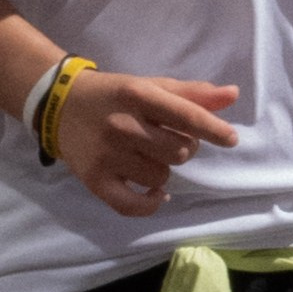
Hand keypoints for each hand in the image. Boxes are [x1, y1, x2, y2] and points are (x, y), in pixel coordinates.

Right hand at [55, 71, 238, 216]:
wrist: (60, 105)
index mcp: (138, 95)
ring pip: (161, 176)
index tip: (231, 139)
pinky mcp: (95, 180)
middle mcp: (122, 124)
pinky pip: (133, 205)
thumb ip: (192, 93)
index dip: (213, 129)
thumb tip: (233, 95)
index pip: (185, 115)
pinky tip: (155, 193)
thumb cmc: (115, 95)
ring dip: (162, 169)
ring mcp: (107, 155)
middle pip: (179, 151)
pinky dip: (151, 202)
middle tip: (166, 140)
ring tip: (147, 156)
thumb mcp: (150, 86)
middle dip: (183, 148)